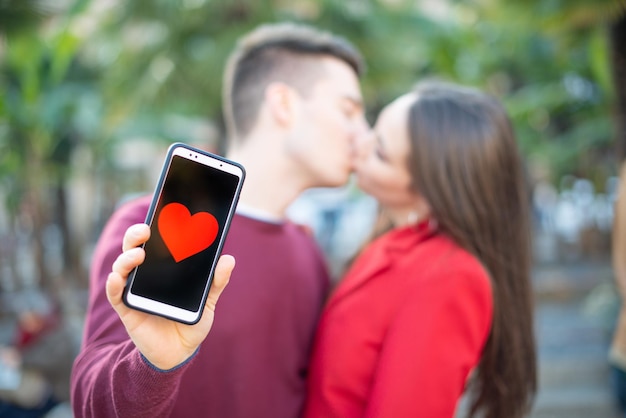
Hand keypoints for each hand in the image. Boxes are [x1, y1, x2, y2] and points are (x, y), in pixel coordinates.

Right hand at [105, 223, 233, 369]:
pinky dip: (114, 285)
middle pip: (134, 247)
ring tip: (138, 255)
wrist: (180, 351)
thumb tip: (228, 259)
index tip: (161, 212)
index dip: (155, 225)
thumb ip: (217, 281)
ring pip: (122, 267)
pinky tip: (119, 279)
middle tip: (146, 230)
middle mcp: (146, 274)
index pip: (156, 241)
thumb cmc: (191, 319)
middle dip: (136, 235)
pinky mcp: (126, 309)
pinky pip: (115, 294)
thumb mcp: (208, 300)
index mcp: (164, 267)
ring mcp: (134, 290)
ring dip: (126, 258)